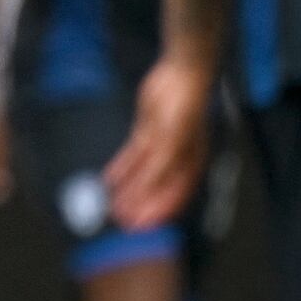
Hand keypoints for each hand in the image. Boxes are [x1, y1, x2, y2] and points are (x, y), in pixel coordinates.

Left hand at [101, 51, 210, 232]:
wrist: (182, 73)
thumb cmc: (186, 107)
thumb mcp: (172, 142)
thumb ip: (159, 169)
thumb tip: (145, 193)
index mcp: (191, 164)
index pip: (174, 197)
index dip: (157, 213)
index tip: (140, 227)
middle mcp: (177, 159)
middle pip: (156, 189)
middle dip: (140, 205)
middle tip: (121, 221)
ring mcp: (161, 146)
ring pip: (142, 174)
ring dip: (128, 190)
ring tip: (112, 205)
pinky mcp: (147, 132)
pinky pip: (132, 156)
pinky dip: (122, 169)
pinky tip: (109, 179)